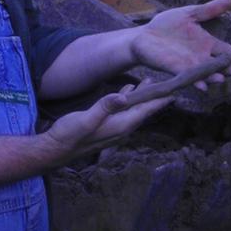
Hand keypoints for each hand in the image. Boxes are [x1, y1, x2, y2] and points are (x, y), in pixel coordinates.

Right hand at [47, 86, 172, 163]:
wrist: (55, 149)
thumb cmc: (69, 135)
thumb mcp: (86, 119)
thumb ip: (105, 107)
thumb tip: (123, 96)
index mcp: (121, 125)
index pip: (145, 110)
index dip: (160, 100)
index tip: (175, 90)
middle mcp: (121, 128)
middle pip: (143, 110)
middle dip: (154, 96)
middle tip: (168, 81)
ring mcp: (113, 128)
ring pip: (133, 110)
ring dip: (141, 96)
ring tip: (149, 82)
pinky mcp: (105, 126)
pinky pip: (122, 111)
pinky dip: (127, 100)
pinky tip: (126, 91)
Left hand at [130, 0, 230, 89]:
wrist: (143, 36)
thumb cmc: (165, 25)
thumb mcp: (188, 14)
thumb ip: (207, 10)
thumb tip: (228, 0)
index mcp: (205, 42)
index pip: (224, 50)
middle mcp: (200, 56)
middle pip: (217, 64)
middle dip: (227, 68)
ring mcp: (188, 64)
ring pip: (204, 72)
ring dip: (212, 77)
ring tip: (221, 78)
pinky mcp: (175, 68)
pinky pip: (187, 76)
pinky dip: (195, 82)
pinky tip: (202, 86)